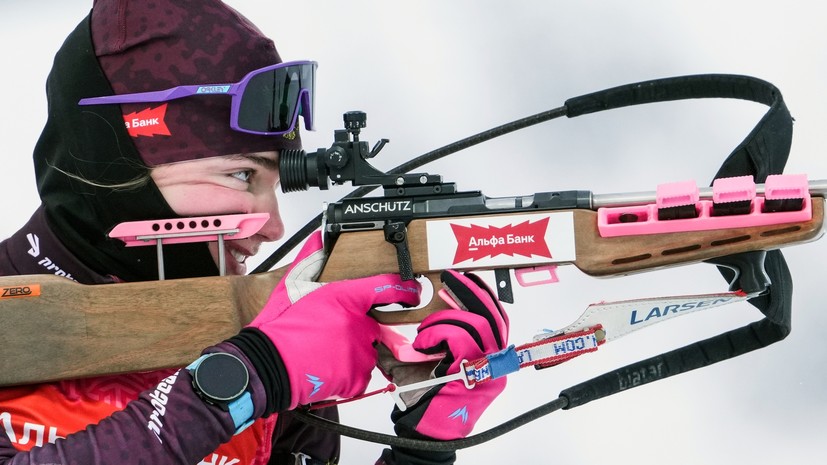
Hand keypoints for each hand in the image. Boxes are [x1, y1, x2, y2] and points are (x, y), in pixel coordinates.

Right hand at [247, 231, 421, 408]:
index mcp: (345, 298)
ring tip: (324, 350)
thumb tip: (318, 238)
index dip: (404, 289)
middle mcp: (357, 324)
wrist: (267, 366)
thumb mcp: (291, 285)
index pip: (387, 287)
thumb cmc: (278, 327)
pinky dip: (348, 372)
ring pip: (366, 349)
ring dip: (352, 350)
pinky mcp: (356, 377)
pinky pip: (361, 373)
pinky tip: (326, 366)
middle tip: (330, 331)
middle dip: (356, 327)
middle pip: (372, 324)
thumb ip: (310, 259)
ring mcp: (359, 352)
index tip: (413, 292)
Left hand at [390, 270, 508, 440]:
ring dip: (445, 318)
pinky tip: (423, 343)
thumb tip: (428, 315)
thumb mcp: (432, 365)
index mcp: (491, 361)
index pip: (498, 320)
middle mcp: (495, 365)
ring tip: (426, 329)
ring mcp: (487, 370)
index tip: (468, 280)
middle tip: (451, 279)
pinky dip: (436, 333)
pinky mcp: (473, 373)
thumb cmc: (427, 403)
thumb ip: (436, 343)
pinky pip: (458, 337)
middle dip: (470, 292)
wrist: (425, 434)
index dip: (484, 296)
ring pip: (476, 324)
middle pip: (492, 316)